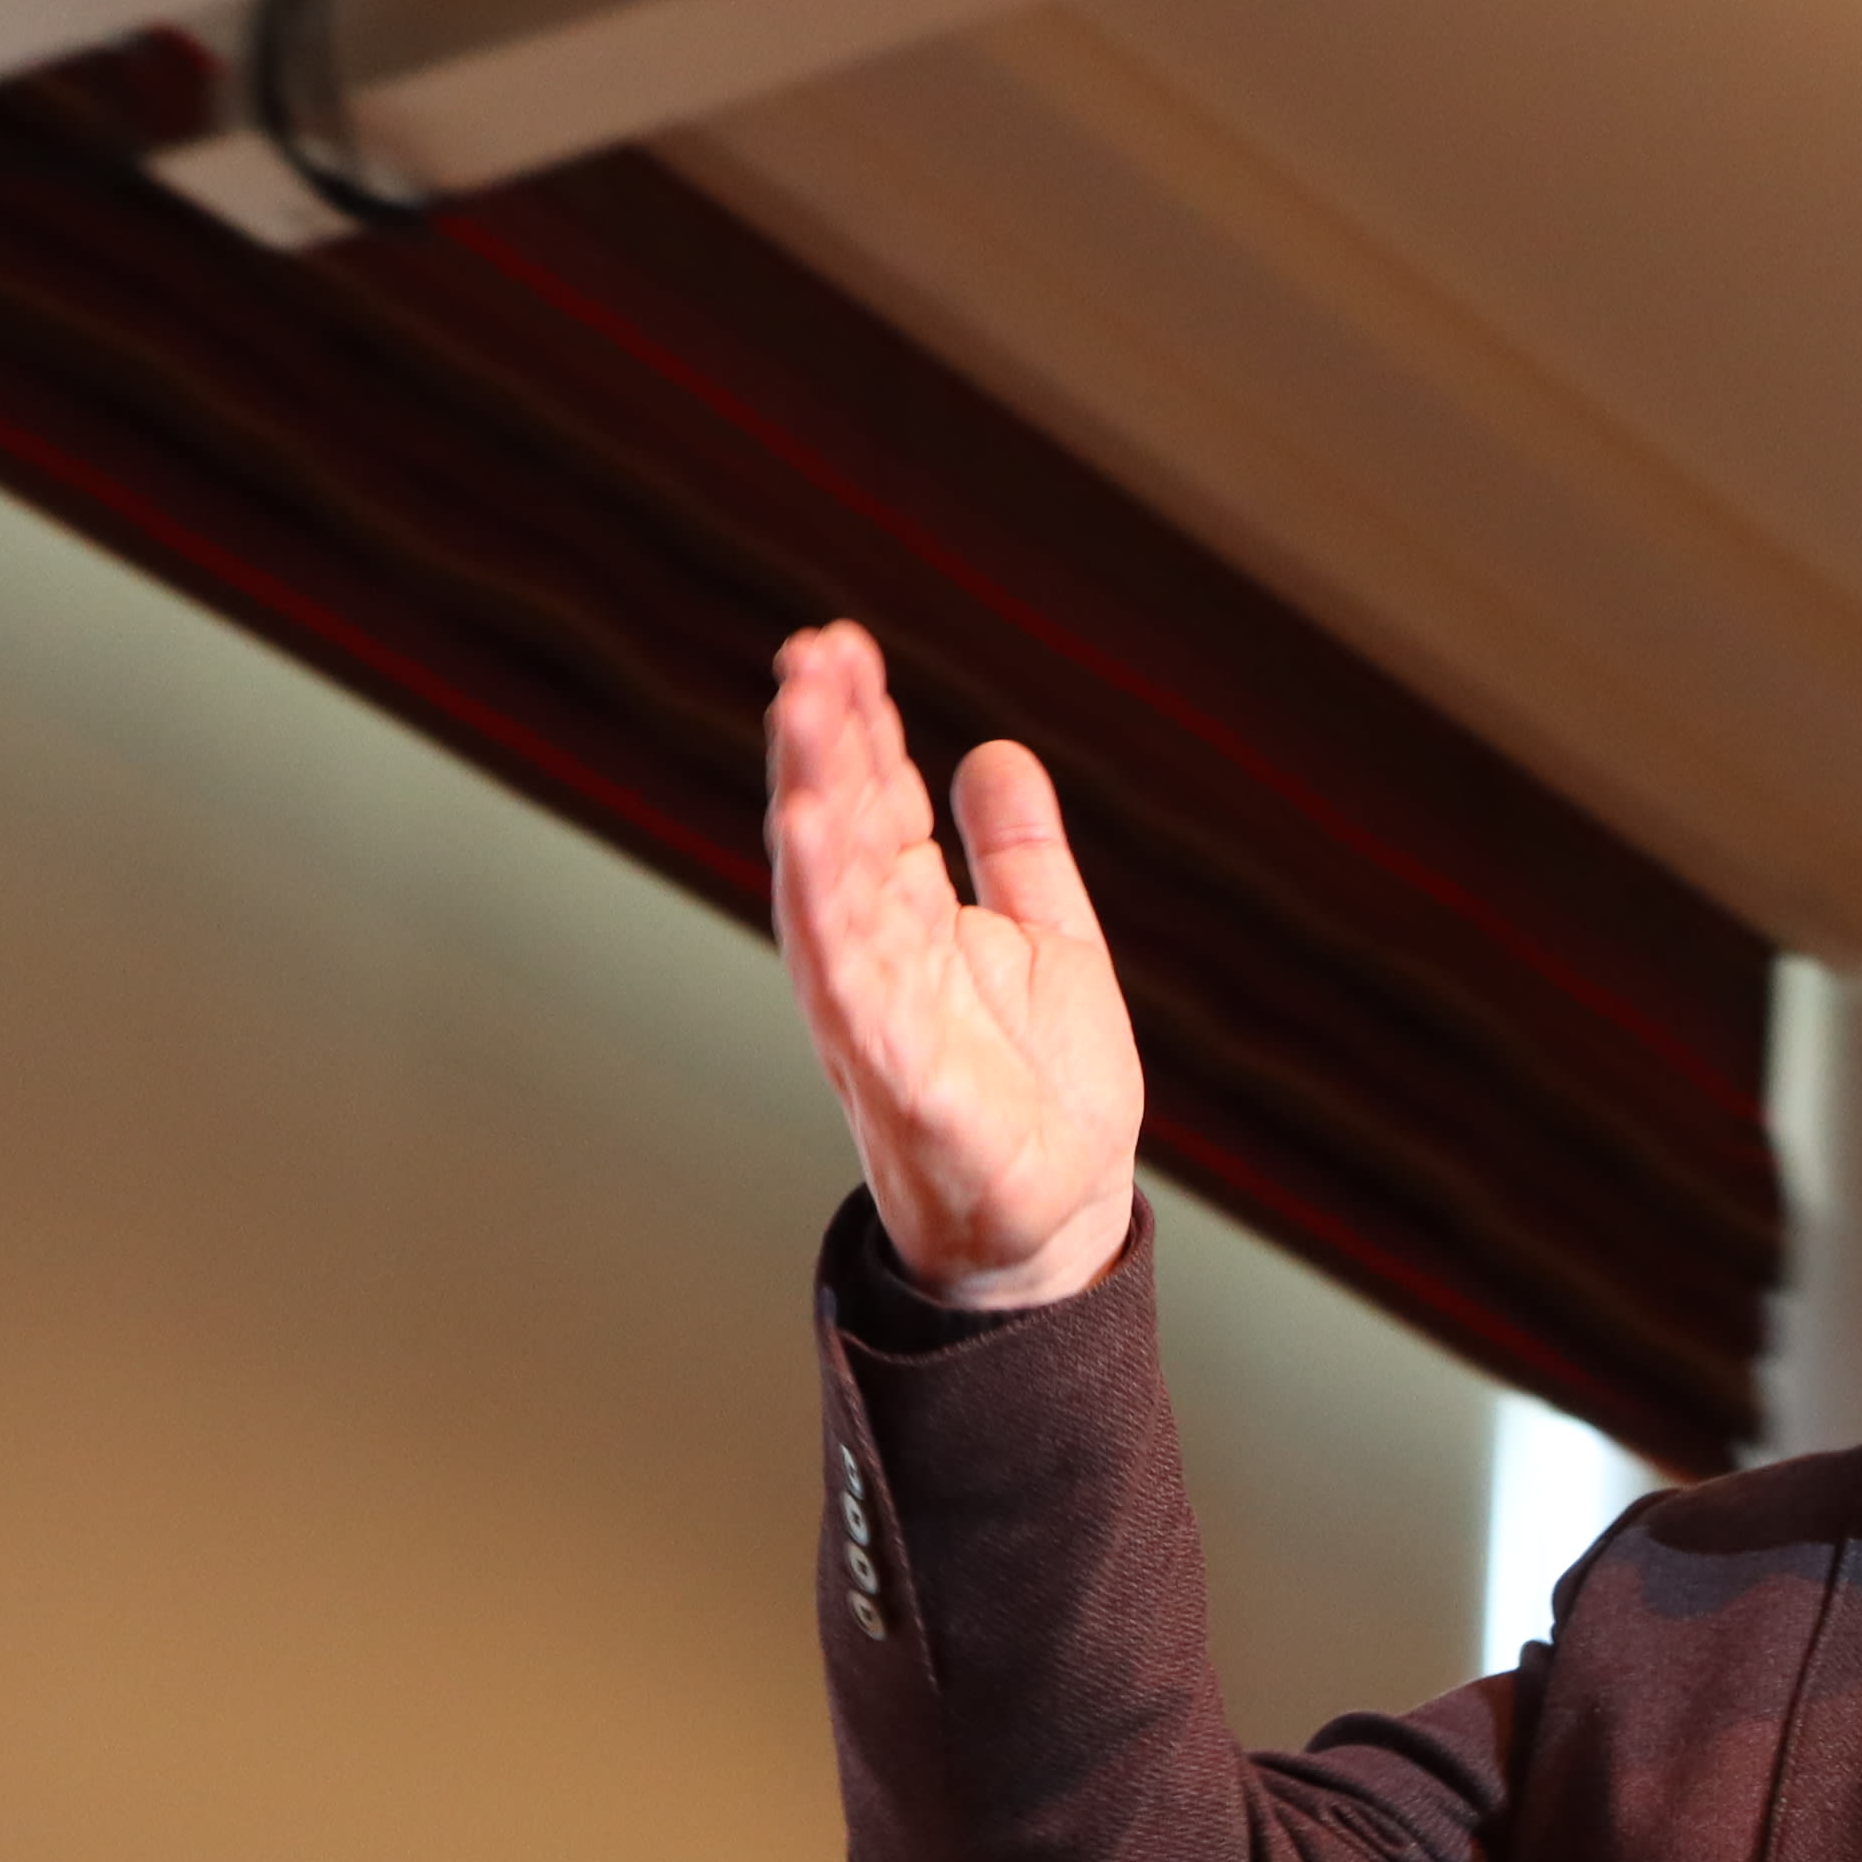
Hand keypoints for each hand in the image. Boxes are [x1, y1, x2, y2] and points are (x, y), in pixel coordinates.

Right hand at [767, 619, 1141, 1307]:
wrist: (1062, 1217)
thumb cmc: (1044, 1092)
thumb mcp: (1051, 942)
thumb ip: (1018, 854)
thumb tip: (993, 753)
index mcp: (914, 920)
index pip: (874, 802)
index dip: (859, 724)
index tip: (841, 644)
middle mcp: (879, 953)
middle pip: (839, 827)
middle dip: (822, 738)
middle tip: (810, 651)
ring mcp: (877, 1007)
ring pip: (828, 885)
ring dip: (810, 794)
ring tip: (800, 709)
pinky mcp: (892, 1065)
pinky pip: (846, 973)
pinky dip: (826, 901)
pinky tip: (808, 831)